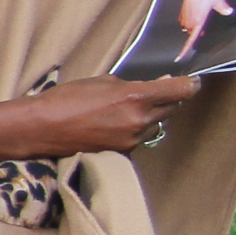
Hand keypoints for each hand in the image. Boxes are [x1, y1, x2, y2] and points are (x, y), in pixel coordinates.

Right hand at [0, 73, 202, 163]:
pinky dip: (134, 130)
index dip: (190, 85)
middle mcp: (139, 121)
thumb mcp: (101, 81)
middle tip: (156, 91)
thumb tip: (156, 86)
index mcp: (135, 98)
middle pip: (170, 109)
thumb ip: (132, 84)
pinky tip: (115, 124)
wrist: (42, 128)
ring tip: (127, 109)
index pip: (179, 91)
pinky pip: (138, 138)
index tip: (194, 82)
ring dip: (149, 116)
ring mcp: (131, 140)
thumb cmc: (67, 98)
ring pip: (154, 125)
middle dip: (167, 99)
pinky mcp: (122, 153)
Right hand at [174, 0, 234, 55]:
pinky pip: (184, 20)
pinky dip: (189, 20)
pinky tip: (194, 14)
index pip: (190, 39)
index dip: (185, 49)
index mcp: (198, 22)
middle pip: (191, 33)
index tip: (179, 57)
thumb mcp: (219, 0)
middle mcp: (190, 20)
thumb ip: (223, 8)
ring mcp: (185, 15)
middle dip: (196, 34)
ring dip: (192, 27)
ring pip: (187, 27)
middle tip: (203, 30)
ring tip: (200, 20)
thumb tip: (229, 12)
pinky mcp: (183, 10)